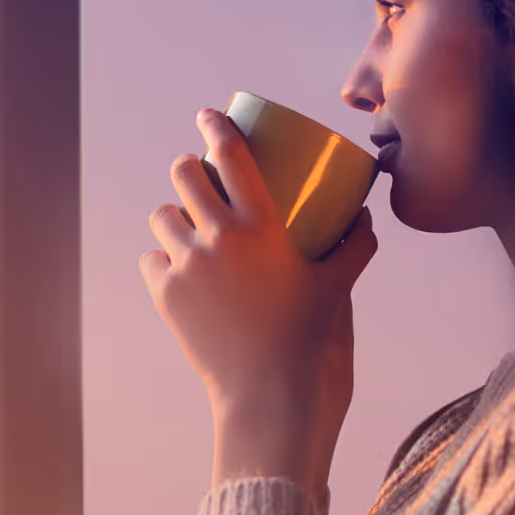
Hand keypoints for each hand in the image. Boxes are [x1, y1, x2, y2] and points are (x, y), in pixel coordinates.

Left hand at [137, 107, 378, 491]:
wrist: (271, 398)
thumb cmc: (312, 341)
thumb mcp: (338, 287)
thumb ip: (355, 246)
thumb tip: (364, 216)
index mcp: (262, 226)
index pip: (230, 154)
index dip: (215, 126)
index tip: (209, 116)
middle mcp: (217, 238)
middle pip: (184, 175)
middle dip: (190, 168)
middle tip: (200, 176)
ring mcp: (187, 267)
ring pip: (162, 217)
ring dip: (174, 214)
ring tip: (187, 224)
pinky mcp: (166, 297)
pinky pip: (151, 259)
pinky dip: (162, 258)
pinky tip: (176, 265)